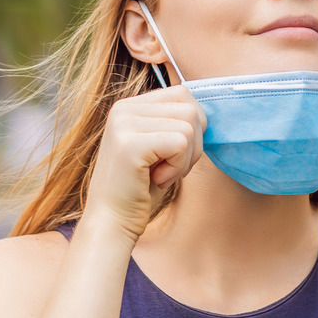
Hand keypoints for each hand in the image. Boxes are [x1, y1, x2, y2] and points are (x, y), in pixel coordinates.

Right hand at [85, 85, 205, 242]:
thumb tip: (205, 111)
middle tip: (169, 168)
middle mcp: (123, 108)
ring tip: (160, 174)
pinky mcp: (130, 143)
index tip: (172, 154)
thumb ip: (175, 123)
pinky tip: (157, 180)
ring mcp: (124, 123)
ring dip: (184, 159)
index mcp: (129, 106)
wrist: (112, 223)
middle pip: (190, 109)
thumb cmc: (141, 189)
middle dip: (193, 145)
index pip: (182, 95)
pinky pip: (180, 142)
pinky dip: (178, 168)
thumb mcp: (159, 148)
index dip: (192, 127)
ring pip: (189, 126)